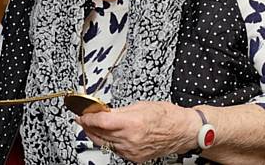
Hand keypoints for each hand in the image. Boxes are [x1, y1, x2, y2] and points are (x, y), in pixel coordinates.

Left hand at [77, 101, 199, 161]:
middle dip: (88, 126)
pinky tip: (107, 135)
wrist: (183, 131)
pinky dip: (109, 142)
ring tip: (91, 126)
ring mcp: (132, 151)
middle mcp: (131, 139)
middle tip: (82, 118)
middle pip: (100, 134)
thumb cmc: (167, 116)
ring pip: (105, 143)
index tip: (81, 114)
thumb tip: (103, 111)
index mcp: (132, 123)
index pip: (100, 122)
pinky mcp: (135, 158)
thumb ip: (118, 111)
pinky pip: (115, 150)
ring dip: (96, 134)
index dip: (87, 118)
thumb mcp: (140, 105)